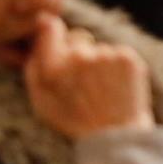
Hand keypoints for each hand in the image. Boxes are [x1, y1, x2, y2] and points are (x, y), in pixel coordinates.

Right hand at [24, 15, 154, 139]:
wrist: (115, 136)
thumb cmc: (73, 119)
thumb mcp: (41, 100)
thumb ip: (34, 65)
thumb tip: (41, 28)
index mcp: (54, 68)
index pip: (51, 28)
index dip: (52, 30)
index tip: (54, 33)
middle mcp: (79, 57)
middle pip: (78, 38)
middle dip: (78, 54)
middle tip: (84, 83)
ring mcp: (106, 56)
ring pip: (99, 49)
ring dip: (100, 63)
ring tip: (101, 91)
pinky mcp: (128, 58)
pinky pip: (117, 53)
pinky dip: (117, 67)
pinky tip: (115, 87)